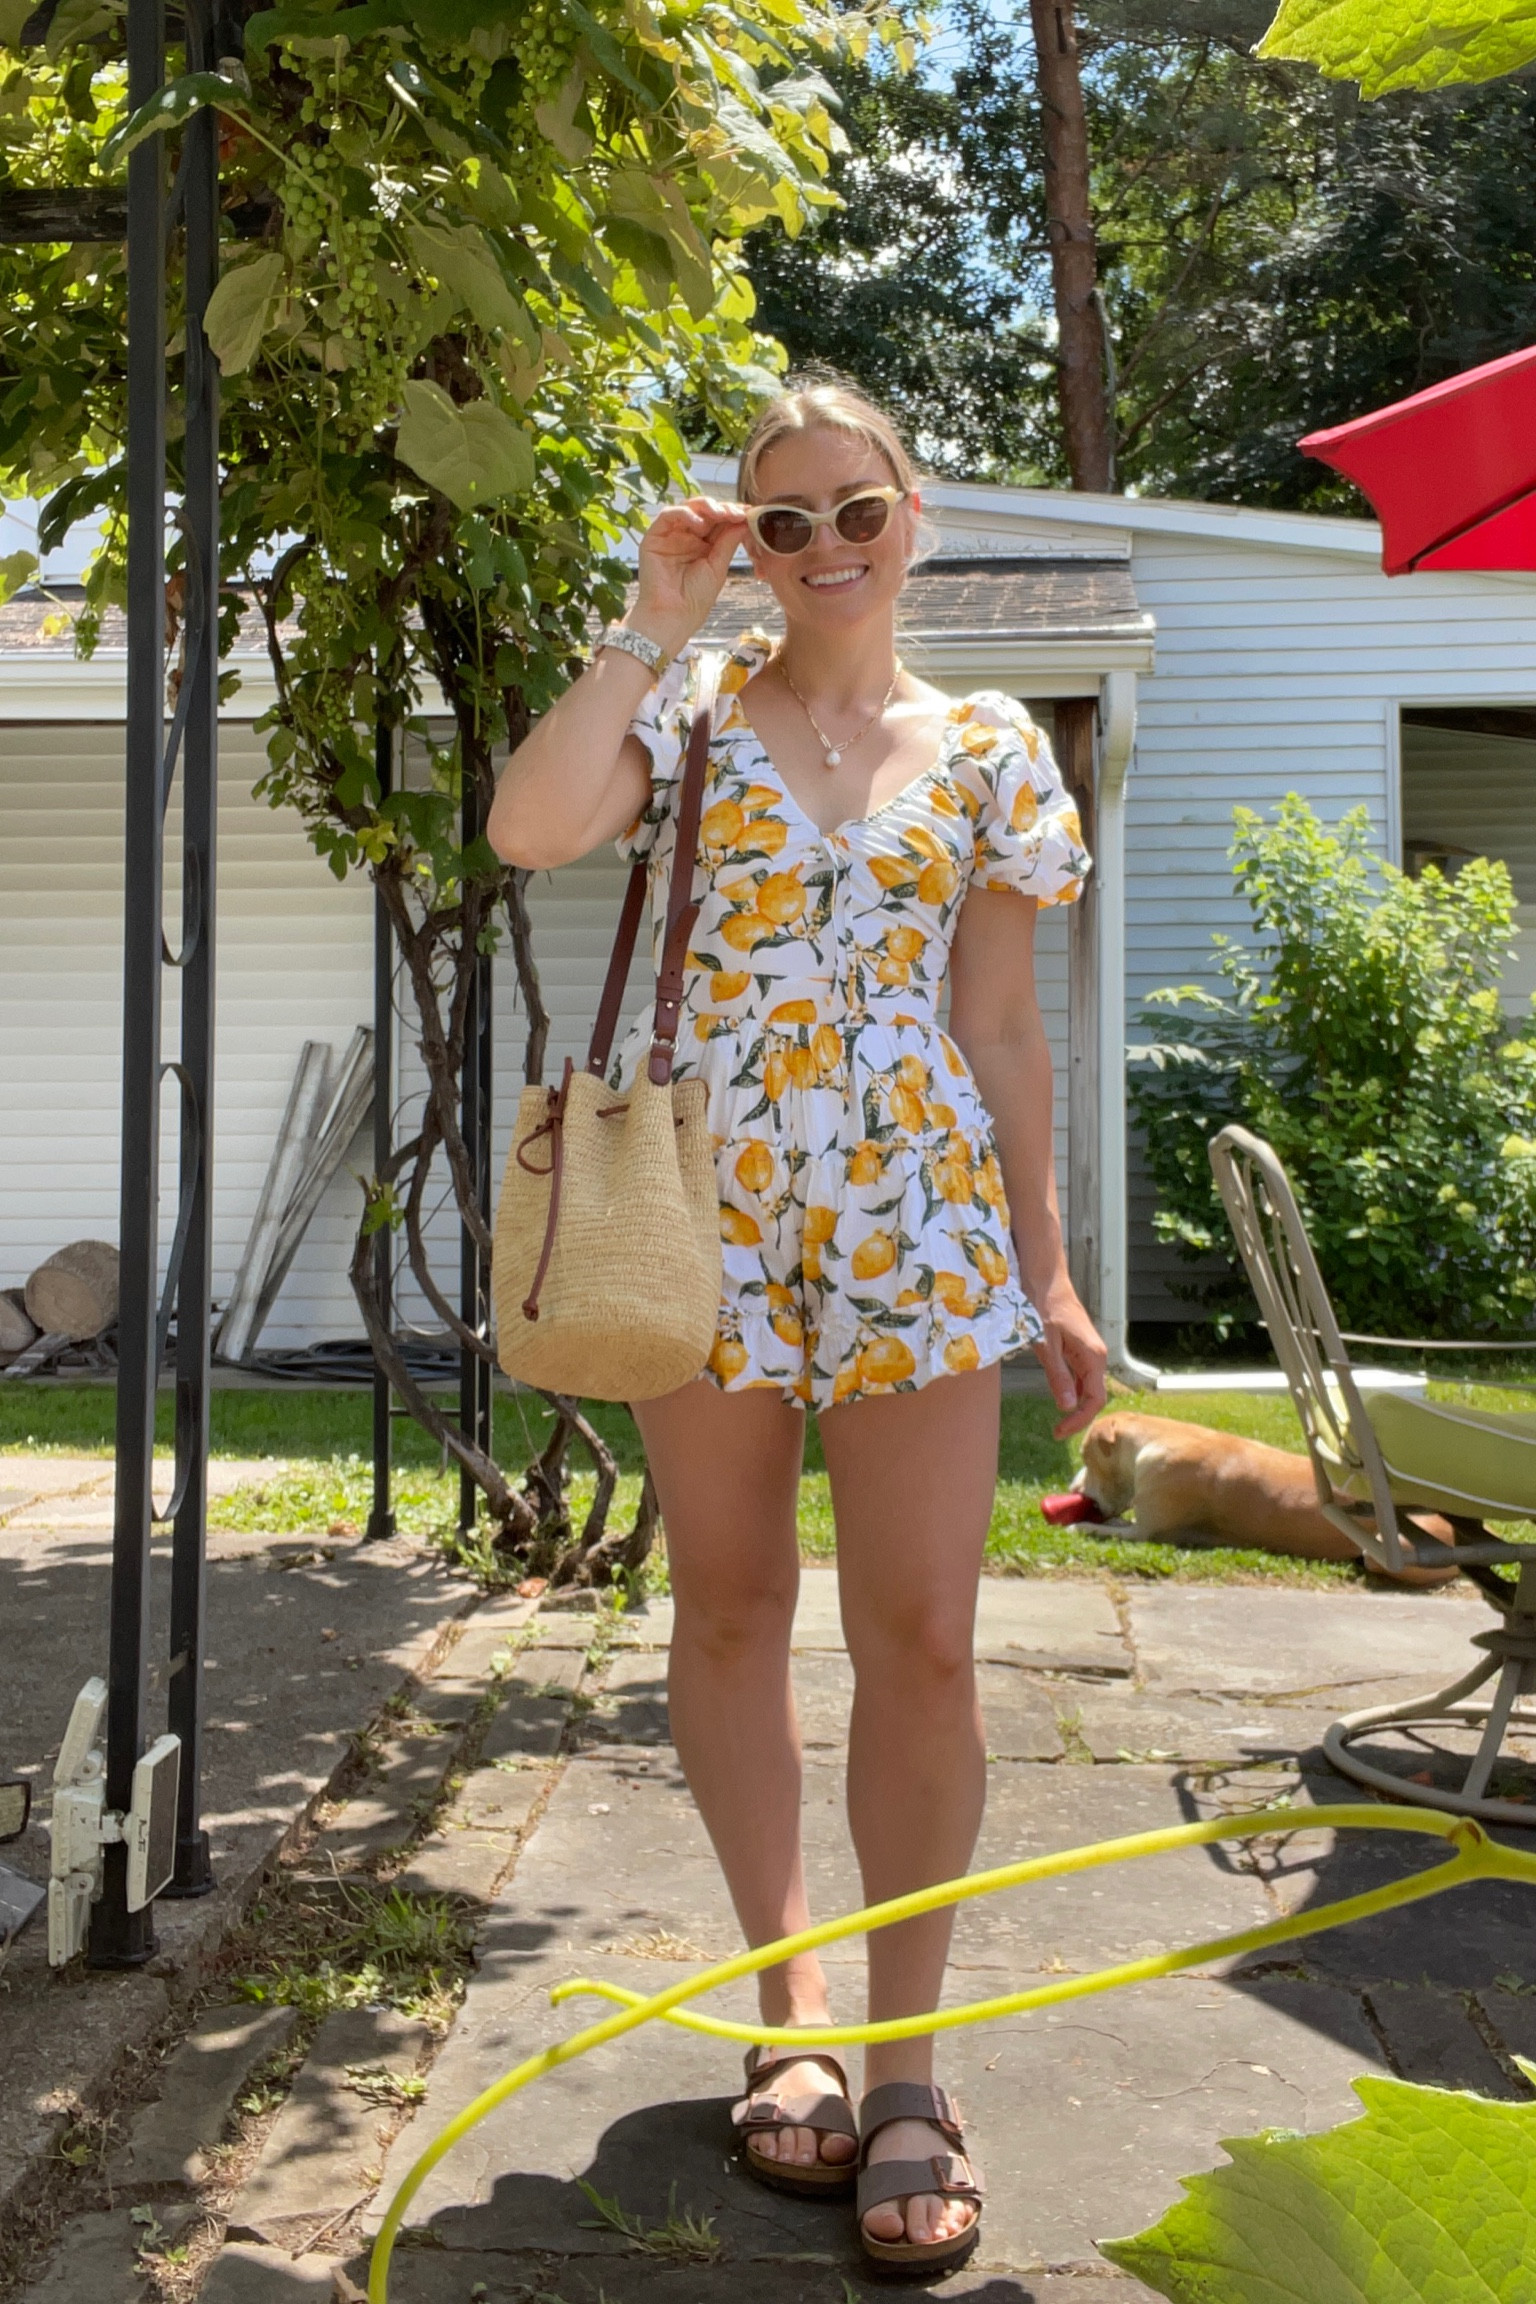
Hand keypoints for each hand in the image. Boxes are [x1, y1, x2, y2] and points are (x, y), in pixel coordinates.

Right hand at [632, 495, 746, 655]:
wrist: (673, 616)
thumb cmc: (695, 598)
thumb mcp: (718, 567)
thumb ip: (728, 542)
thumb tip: (744, 518)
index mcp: (704, 545)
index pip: (719, 522)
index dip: (733, 514)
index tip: (749, 512)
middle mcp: (687, 537)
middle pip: (705, 511)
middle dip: (722, 508)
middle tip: (736, 512)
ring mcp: (671, 535)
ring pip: (688, 508)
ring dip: (706, 507)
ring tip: (720, 515)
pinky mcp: (655, 536)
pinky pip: (668, 514)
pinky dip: (685, 513)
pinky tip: (699, 523)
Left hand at [1031, 1281, 1107, 1437]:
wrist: (1044, 1278)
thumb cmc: (1043, 1306)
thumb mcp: (1046, 1344)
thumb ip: (1057, 1375)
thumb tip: (1066, 1407)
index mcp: (1093, 1356)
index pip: (1094, 1399)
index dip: (1079, 1420)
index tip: (1059, 1431)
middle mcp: (1096, 1355)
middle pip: (1093, 1395)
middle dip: (1078, 1416)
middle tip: (1056, 1431)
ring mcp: (1088, 1350)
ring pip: (1087, 1386)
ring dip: (1075, 1404)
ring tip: (1058, 1421)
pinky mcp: (1079, 1347)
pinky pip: (1080, 1374)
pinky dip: (1071, 1389)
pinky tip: (1058, 1394)